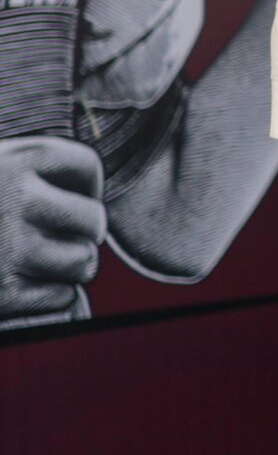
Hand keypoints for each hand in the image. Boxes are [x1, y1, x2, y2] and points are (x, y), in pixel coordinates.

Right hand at [0, 137, 105, 321]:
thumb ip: (32, 175)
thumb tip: (90, 208)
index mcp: (16, 158)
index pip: (86, 168)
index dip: (84, 186)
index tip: (65, 196)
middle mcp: (17, 197)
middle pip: (92, 220)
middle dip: (81, 233)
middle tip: (56, 237)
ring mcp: (9, 246)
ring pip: (82, 262)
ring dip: (68, 268)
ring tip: (39, 261)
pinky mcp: (2, 293)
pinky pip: (60, 297)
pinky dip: (46, 296)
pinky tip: (17, 285)